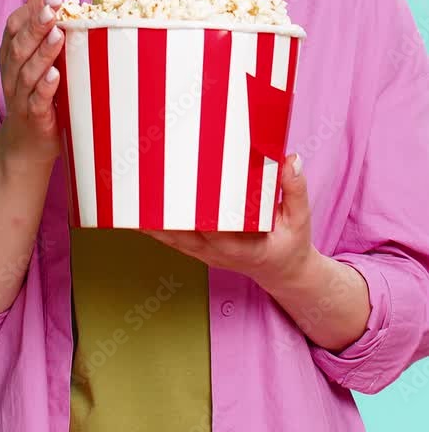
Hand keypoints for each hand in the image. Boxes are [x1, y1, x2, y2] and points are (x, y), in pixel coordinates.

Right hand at [0, 0, 64, 165]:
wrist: (26, 144)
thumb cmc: (36, 94)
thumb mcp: (33, 57)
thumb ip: (36, 25)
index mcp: (11, 57)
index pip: (13, 28)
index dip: (29, 10)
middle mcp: (12, 75)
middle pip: (19, 46)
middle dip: (36, 25)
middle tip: (54, 6)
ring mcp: (21, 98)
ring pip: (27, 72)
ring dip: (43, 52)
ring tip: (58, 34)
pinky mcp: (34, 118)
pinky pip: (37, 101)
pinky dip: (45, 87)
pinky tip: (56, 74)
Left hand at [141, 154, 312, 287]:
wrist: (282, 271)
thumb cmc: (290, 242)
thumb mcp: (300, 219)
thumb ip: (295, 190)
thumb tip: (290, 160)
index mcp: (241, 247)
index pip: (212, 231)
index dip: (194, 215)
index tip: (180, 191)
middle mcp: (216, 253)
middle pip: (181, 233)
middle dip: (162, 210)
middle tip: (144, 181)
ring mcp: (204, 253)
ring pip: (169, 237)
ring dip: (150, 217)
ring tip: (130, 191)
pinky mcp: (197, 249)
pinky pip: (170, 238)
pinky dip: (153, 224)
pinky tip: (136, 208)